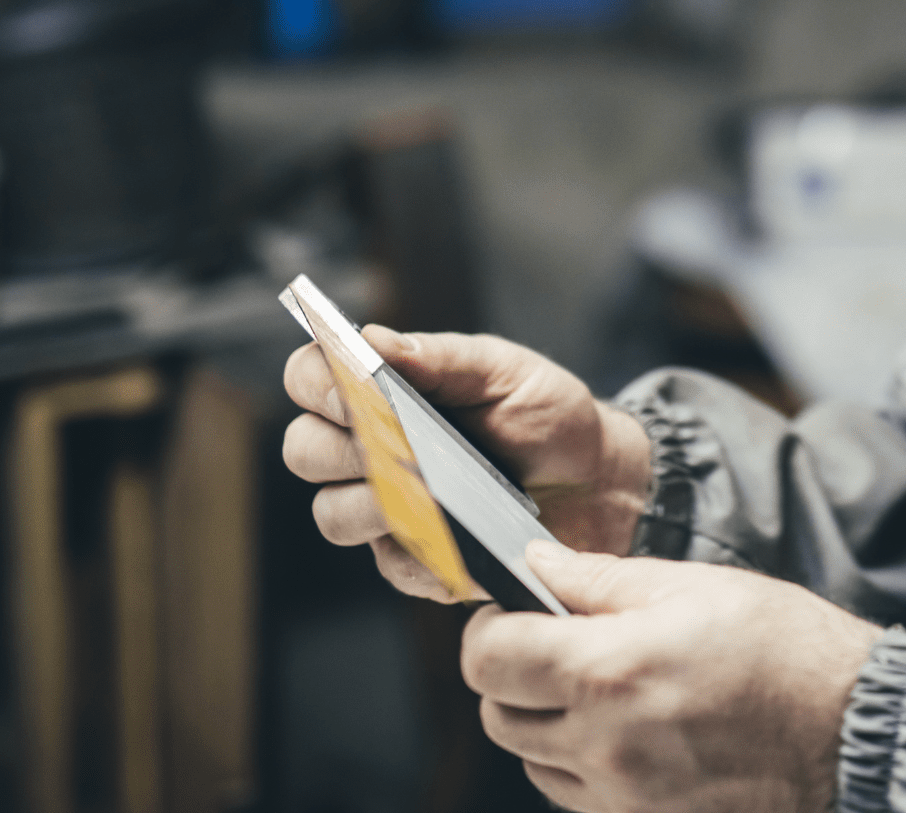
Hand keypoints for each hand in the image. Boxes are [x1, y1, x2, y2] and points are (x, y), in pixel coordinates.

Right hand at [281, 327, 652, 598]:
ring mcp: (386, 512)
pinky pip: (392, 565)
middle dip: (335, 446)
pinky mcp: (416, 563)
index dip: (315, 381)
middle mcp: (369, 452)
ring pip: (332, 515)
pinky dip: (419, 546)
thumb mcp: (503, 372)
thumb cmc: (546, 415)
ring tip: (418, 489)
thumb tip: (375, 341)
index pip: (310, 379)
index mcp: (382, 393)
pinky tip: (453, 531)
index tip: (351, 385)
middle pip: (305, 451)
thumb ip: (442, 358)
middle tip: (383, 442)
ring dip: (367, 502)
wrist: (600, 479)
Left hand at [464, 544, 881, 812]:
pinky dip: (581, 763)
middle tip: (555, 643)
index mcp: (609, 669)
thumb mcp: (692, 586)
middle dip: (512, 674)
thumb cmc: (785, 648)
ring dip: (545, 722)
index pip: (489, 659)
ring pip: (531, 762)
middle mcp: (604, 743)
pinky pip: (577, 797)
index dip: (488, 628)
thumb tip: (536, 564)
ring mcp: (623, 796)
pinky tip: (627, 730)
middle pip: (498, 716)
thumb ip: (599, 579)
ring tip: (602, 688)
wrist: (852, 730)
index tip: (511, 612)